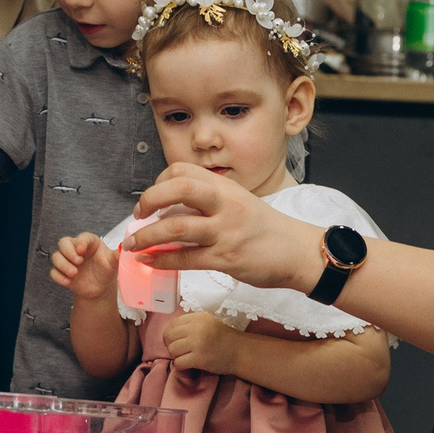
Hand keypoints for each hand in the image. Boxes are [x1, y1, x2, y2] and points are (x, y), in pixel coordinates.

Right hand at [51, 233, 120, 301]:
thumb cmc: (107, 270)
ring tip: (74, 273)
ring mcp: (67, 260)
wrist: (101, 288)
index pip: (82, 237)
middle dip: (68, 252)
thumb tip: (125, 248)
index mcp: (89, 243)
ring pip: (56, 256)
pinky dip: (59, 276)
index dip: (80, 242)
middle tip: (78, 262)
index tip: (82, 250)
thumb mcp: (113, 263)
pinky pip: (53, 272)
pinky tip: (68, 282)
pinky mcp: (62, 272)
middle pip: (63, 242)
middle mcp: (75, 249)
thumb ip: (117, 255)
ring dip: (62, 264)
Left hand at [128, 168, 323, 292]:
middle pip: (178, 189)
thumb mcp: (240, 203)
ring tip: (135, 243)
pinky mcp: (226, 258)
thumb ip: (210, 202)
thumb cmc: (267, 230)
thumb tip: (172, 210)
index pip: (183, 171)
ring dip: (147, 236)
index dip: (159, 182)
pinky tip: (151, 261)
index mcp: (226, 187)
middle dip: (149, 200)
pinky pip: (186, 258)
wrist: (299, 253)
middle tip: (138, 214)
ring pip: (176, 227)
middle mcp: (225, 204)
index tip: (152, 199)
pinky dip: (163, 259)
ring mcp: (226, 231)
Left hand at [162, 309, 239, 375]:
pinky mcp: (199, 359)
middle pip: (169, 337)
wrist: (240, 351)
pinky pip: (179, 363)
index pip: (172, 324)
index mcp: (198, 318)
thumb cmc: (223, 338)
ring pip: (172, 350)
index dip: (169, 334)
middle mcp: (196, 328)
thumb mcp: (208, 323)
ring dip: (176, 356)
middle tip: (178, 350)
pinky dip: (180, 366)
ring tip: (184, 357)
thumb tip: (169, 332)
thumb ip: (191, 324)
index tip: (174, 340)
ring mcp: (198, 344)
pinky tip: (187, 365)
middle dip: (170, 345)